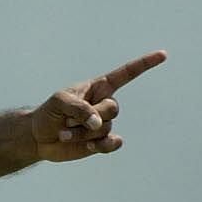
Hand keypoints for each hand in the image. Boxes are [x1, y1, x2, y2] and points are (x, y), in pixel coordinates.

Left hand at [31, 50, 166, 162]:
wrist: (38, 137)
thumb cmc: (48, 112)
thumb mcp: (59, 101)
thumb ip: (79, 108)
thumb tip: (98, 124)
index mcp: (99, 87)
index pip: (126, 74)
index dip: (144, 65)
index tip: (163, 55)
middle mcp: (104, 104)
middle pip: (112, 109)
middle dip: (88, 116)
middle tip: (66, 120)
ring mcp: (104, 124)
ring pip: (105, 129)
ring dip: (81, 133)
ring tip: (63, 132)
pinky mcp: (100, 143)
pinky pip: (112, 144)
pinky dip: (103, 146)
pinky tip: (90, 146)